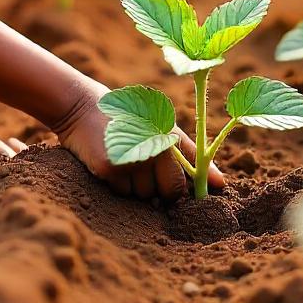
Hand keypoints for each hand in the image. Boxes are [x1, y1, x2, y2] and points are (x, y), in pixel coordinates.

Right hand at [53, 83, 223, 200]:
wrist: (81, 106)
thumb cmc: (130, 117)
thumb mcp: (162, 126)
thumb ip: (191, 154)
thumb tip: (220, 185)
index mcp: (170, 138)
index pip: (182, 184)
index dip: (176, 189)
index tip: (165, 180)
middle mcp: (154, 150)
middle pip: (165, 193)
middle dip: (157, 188)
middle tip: (141, 165)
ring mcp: (132, 160)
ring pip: (143, 196)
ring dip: (135, 186)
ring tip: (125, 160)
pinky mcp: (110, 168)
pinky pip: (121, 192)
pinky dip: (116, 184)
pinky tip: (110, 163)